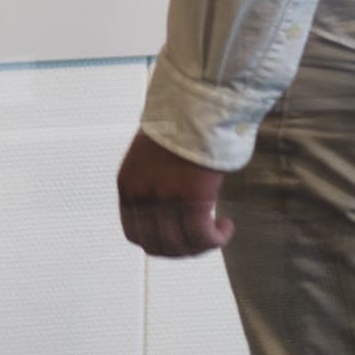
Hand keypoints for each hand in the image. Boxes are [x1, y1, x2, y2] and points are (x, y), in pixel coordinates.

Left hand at [116, 130, 233, 257]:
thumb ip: (152, 183)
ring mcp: (167, 198)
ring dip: (201, 247)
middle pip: (157, 246)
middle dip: (180, 250)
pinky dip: (217, 239)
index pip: (134, 234)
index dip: (157, 244)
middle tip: (201, 241)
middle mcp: (143, 195)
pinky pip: (203, 237)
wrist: (195, 103)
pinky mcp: (194, 198)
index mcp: (128, 185)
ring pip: (181, 246)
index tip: (177, 239)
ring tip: (216, 232)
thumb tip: (166, 208)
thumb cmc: (178, 124)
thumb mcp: (150, 156)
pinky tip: (226, 225)